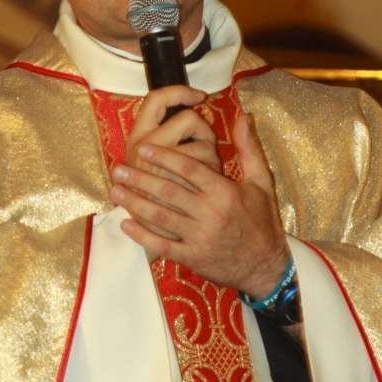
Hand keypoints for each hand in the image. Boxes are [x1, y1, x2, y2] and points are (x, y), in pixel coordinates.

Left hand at [110, 112, 289, 295]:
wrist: (266, 266)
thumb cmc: (262, 220)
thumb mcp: (261, 182)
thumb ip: (248, 148)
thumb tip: (244, 115)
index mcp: (225, 192)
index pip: (189, 169)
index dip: (165, 157)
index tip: (143, 148)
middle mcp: (210, 214)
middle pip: (169, 191)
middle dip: (140, 179)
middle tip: (118, 168)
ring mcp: (199, 237)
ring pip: (161, 217)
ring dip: (135, 203)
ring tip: (116, 191)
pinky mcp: (192, 257)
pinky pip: (162, 246)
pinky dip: (142, 235)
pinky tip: (126, 224)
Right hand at [125, 85, 220, 186]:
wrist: (146, 229)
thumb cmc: (150, 190)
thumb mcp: (146, 157)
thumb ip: (166, 131)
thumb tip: (195, 98)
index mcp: (138, 136)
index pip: (156, 99)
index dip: (179, 92)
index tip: (198, 96)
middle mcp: (145, 146)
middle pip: (189, 118)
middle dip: (204, 132)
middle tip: (201, 148)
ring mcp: (161, 165)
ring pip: (204, 144)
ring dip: (211, 157)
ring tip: (200, 172)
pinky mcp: (177, 184)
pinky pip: (207, 169)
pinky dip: (211, 176)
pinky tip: (202, 186)